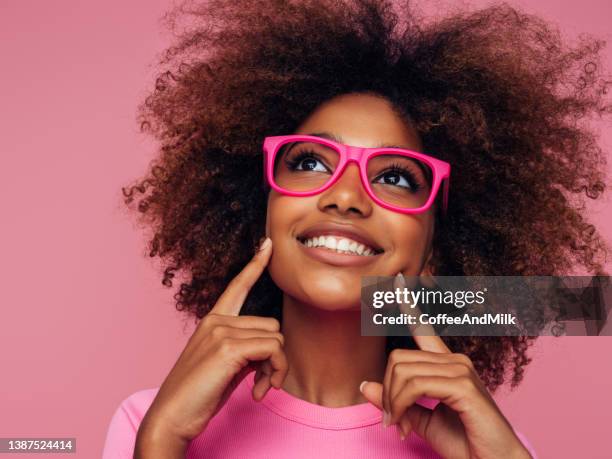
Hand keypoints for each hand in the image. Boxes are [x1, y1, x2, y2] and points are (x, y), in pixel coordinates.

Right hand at [135, 237, 288, 454]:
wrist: (171, 418)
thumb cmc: (198, 396)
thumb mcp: (224, 366)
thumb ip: (245, 349)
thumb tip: (271, 348)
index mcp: (212, 321)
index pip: (237, 287)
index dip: (255, 265)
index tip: (267, 243)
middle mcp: (216, 320)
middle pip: (272, 325)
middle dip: (275, 356)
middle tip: (264, 381)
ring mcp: (221, 331)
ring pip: (276, 338)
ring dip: (276, 367)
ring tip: (261, 388)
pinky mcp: (228, 347)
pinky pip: (273, 350)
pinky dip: (275, 372)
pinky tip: (260, 392)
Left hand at [359, 274, 531, 458]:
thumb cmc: (464, 443)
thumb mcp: (420, 420)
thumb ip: (395, 401)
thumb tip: (365, 385)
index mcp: (446, 364)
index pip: (423, 328)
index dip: (409, 304)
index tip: (397, 281)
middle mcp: (455, 360)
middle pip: (397, 359)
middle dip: (387, 394)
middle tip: (392, 421)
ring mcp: (461, 370)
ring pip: (402, 372)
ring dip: (393, 404)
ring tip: (400, 426)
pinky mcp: (464, 385)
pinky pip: (415, 385)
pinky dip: (402, 406)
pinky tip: (406, 426)